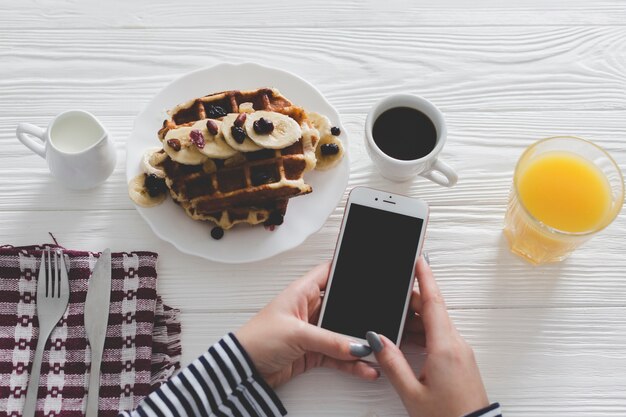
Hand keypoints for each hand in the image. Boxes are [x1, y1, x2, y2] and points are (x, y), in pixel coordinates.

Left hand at [236, 262, 378, 387]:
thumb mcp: (297, 334)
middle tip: (375, 322)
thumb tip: (356, 344)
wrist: (243, 369)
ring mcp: (312, 331)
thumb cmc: (257, 340)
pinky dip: (350, 362)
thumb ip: (330, 340)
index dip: (347, 271)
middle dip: (359, 314)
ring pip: (342, 333)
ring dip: (357, 342)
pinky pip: (338, 354)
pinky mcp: (313, 352)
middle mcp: (308, 309)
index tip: (367, 275)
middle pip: (342, 306)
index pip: (329, 273)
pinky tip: (362, 366)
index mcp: (301, 292)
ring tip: (373, 350)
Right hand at [367, 257, 488, 416]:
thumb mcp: (411, 392)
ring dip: (416, 319)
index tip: (419, 259)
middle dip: (412, 301)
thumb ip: (391, 362)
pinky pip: (441, 336)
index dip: (425, 278)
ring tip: (395, 322)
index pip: (433, 302)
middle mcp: (457, 345)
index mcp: (445, 347)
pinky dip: (424, 332)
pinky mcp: (461, 361)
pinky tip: (409, 341)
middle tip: (392, 296)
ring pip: (436, 324)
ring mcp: (461, 352)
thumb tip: (376, 340)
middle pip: (433, 311)